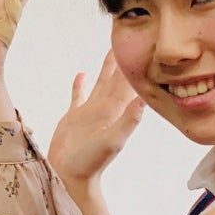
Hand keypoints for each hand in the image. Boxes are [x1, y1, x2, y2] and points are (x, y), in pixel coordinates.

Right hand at [49, 51, 145, 186]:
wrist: (69, 175)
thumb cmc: (90, 162)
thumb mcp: (112, 140)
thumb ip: (129, 120)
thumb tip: (145, 98)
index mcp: (116, 111)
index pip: (128, 83)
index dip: (134, 65)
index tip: (142, 44)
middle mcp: (106, 109)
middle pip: (117, 79)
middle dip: (122, 60)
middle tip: (127, 38)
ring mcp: (90, 112)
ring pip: (101, 83)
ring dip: (106, 68)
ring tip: (110, 51)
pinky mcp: (74, 117)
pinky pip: (78, 96)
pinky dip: (80, 85)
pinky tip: (82, 75)